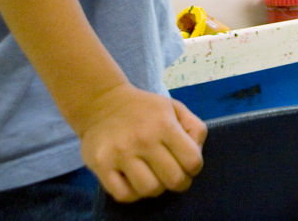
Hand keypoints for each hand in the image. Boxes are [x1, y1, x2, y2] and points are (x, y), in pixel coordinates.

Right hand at [76, 83, 207, 202]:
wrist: (102, 102)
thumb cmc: (145, 109)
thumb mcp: (175, 108)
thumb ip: (194, 128)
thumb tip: (196, 154)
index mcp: (164, 124)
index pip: (192, 161)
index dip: (194, 167)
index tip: (186, 163)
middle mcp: (143, 139)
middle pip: (173, 180)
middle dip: (179, 181)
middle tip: (172, 174)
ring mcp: (120, 153)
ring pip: (149, 190)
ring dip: (156, 188)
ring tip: (153, 176)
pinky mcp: (101, 165)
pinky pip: (124, 195)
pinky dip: (133, 193)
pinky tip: (134, 180)